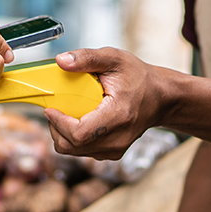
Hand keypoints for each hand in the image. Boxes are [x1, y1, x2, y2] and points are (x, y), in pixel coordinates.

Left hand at [44, 47, 163, 159]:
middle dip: (56, 129)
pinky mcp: (113, 153)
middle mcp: (118, 138)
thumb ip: (87, 57)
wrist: (160, 97)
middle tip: (55, 110)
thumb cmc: (138, 77)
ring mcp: (116, 149)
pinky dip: (74, 139)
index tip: (51, 109)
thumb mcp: (114, 59)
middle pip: (73, 146)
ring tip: (67, 114)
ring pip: (75, 152)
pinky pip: (84, 152)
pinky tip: (79, 121)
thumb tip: (61, 61)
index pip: (79, 133)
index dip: (58, 123)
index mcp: (118, 115)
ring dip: (63, 135)